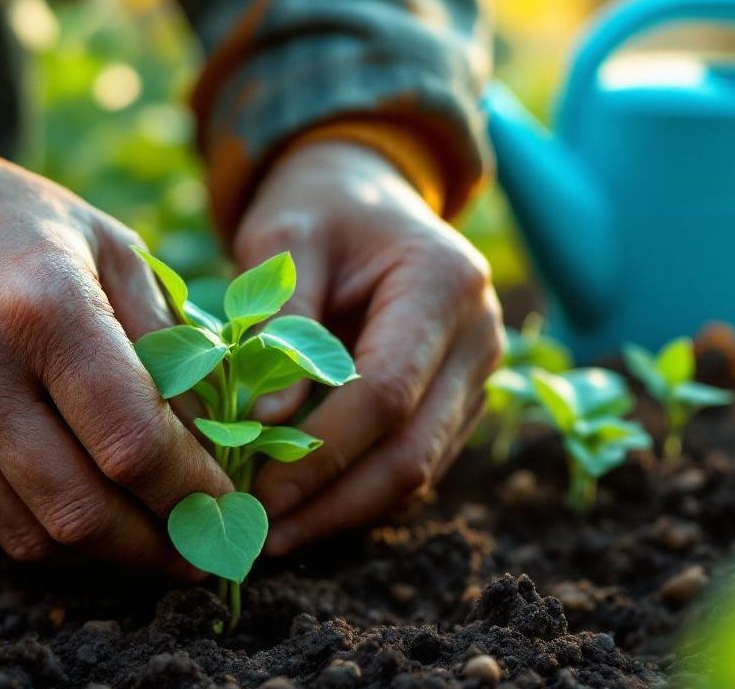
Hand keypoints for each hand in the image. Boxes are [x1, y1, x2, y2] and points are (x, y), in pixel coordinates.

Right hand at [0, 139, 230, 575]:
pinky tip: (80, 512)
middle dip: (156, 545)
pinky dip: (43, 537)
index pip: (132, 440)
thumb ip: (172, 344)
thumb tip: (222, 445)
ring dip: (104, 553)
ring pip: (33, 538)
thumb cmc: (20, 228)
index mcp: (42, 306)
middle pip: (82, 510)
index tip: (233, 506)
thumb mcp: (113, 250)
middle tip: (198, 548)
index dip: (194, 491)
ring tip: (148, 536)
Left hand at [239, 140, 502, 554]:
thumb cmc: (316, 211)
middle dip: (332, 503)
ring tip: (270, 535)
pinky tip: (300, 511)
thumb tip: (266, 422)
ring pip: (418, 471)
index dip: (320, 453)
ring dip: (342, 511)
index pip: (387, 393)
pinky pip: (413, 465)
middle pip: (413, 451)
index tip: (255, 490)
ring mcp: (478, 375)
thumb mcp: (283, 239)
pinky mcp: (458, 403)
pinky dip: (357, 494)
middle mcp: (479, 335)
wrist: (363, 197)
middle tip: (258, 537)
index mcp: (443, 284)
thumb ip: (277, 321)